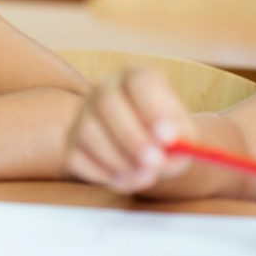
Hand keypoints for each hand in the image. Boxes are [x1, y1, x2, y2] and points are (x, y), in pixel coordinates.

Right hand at [65, 66, 195, 192]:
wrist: (145, 148)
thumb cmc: (166, 137)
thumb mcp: (184, 136)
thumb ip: (182, 141)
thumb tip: (167, 151)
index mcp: (136, 77)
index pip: (139, 80)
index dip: (153, 107)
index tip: (169, 137)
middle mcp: (104, 89)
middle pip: (107, 102)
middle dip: (132, 136)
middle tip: (155, 162)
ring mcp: (83, 114)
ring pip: (88, 131)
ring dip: (118, 159)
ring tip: (145, 176)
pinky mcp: (71, 142)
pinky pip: (76, 156)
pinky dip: (102, 172)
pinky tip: (125, 178)